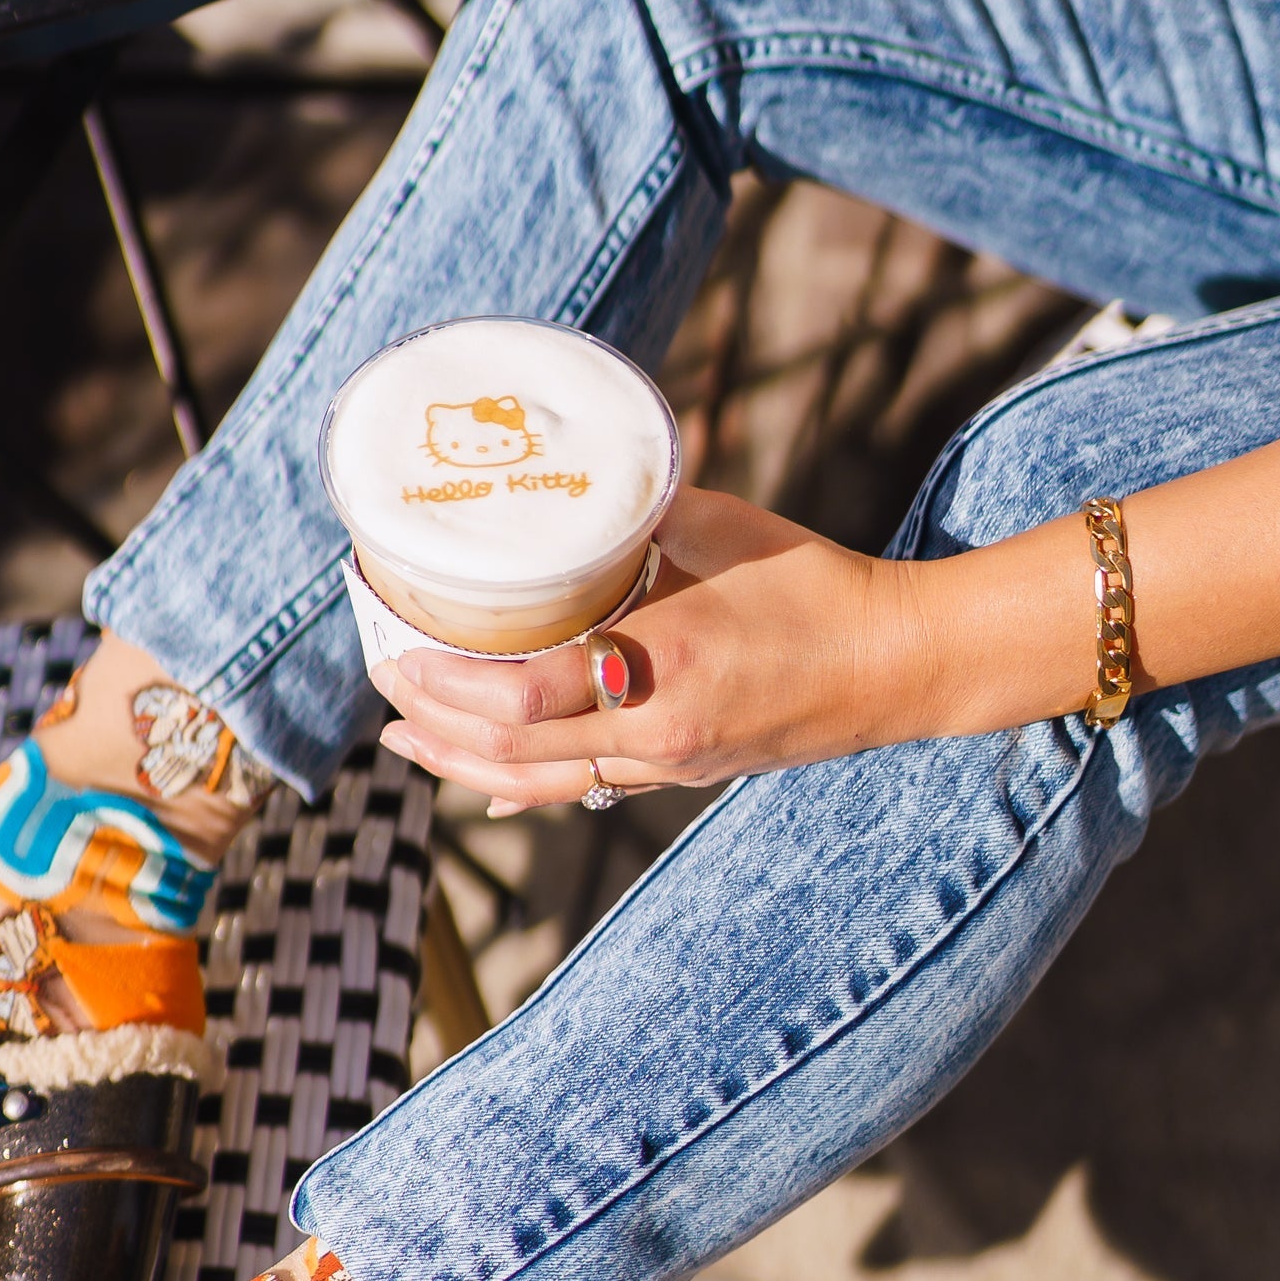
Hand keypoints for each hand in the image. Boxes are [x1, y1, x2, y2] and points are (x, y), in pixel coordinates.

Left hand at [373, 486, 937, 812]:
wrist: (896, 664)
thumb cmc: (814, 584)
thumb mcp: (720, 531)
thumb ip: (638, 520)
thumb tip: (566, 489)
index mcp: (663, 669)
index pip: (524, 698)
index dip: (447, 685)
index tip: (397, 652)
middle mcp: (656, 733)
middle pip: (512, 753)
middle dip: (434, 724)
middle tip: (382, 686)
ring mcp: (667, 764)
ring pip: (537, 785)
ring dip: (461, 765)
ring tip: (404, 741)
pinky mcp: (678, 773)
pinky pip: (580, 791)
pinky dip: (519, 786)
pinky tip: (481, 783)